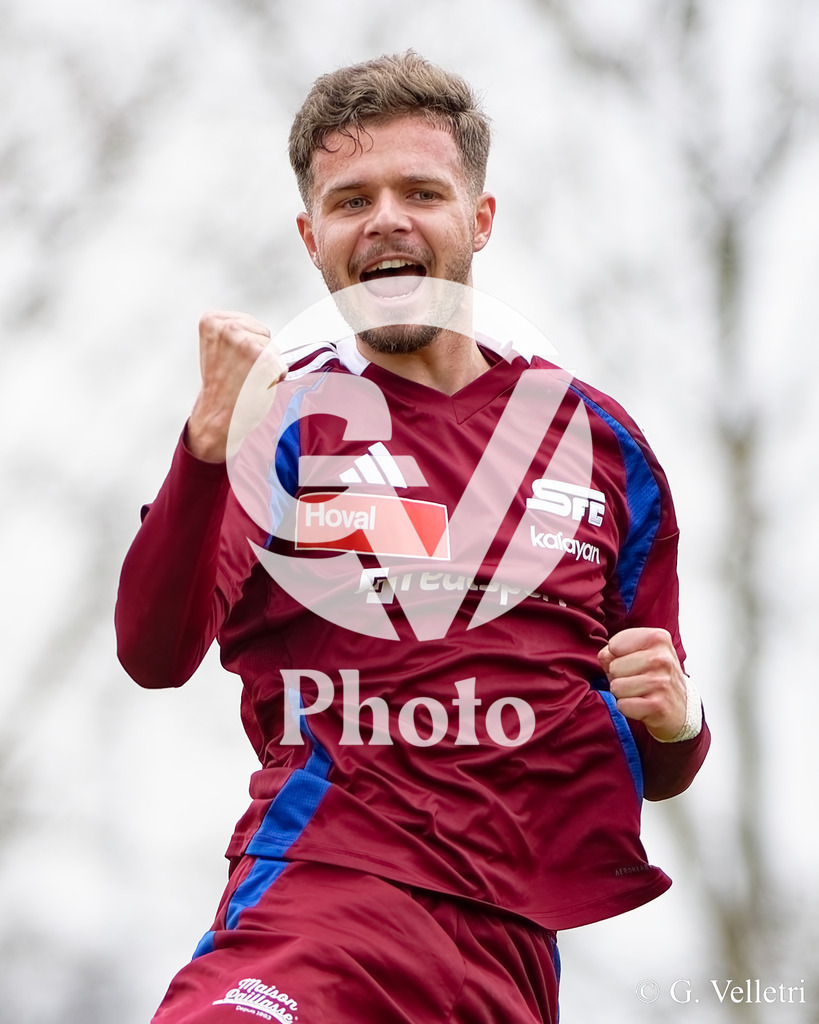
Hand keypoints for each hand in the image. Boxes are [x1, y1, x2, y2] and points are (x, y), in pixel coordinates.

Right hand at [187, 310, 284, 462]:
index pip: (247, 322)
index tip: (230, 360)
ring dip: (267, 365)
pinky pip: (282, 363)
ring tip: (247, 378)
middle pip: (263, 333)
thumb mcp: (216, 348)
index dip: (245, 344)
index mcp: (212, 320)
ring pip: (274, 348)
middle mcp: (228, 327)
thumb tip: (260, 330)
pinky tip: (258, 384)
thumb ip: (233, 333)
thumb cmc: (220, 387)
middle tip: (239, 372)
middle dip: (258, 352)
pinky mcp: (265, 358)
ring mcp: (247, 342)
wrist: (218, 415)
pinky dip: (276, 376)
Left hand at [597, 627, 686, 740]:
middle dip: (619, 677)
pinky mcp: (658, 705)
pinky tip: (643, 705)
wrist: (680, 707)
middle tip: (637, 680)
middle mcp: (662, 658)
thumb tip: (605, 655)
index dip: (616, 657)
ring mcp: (662, 682)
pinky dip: (628, 708)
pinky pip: (623, 705)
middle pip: (614, 667)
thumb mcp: (640, 654)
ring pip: (616, 687)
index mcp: (658, 638)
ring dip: (623, 693)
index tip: (633, 662)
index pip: (614, 645)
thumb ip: (616, 650)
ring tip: (640, 692)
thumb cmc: (656, 677)